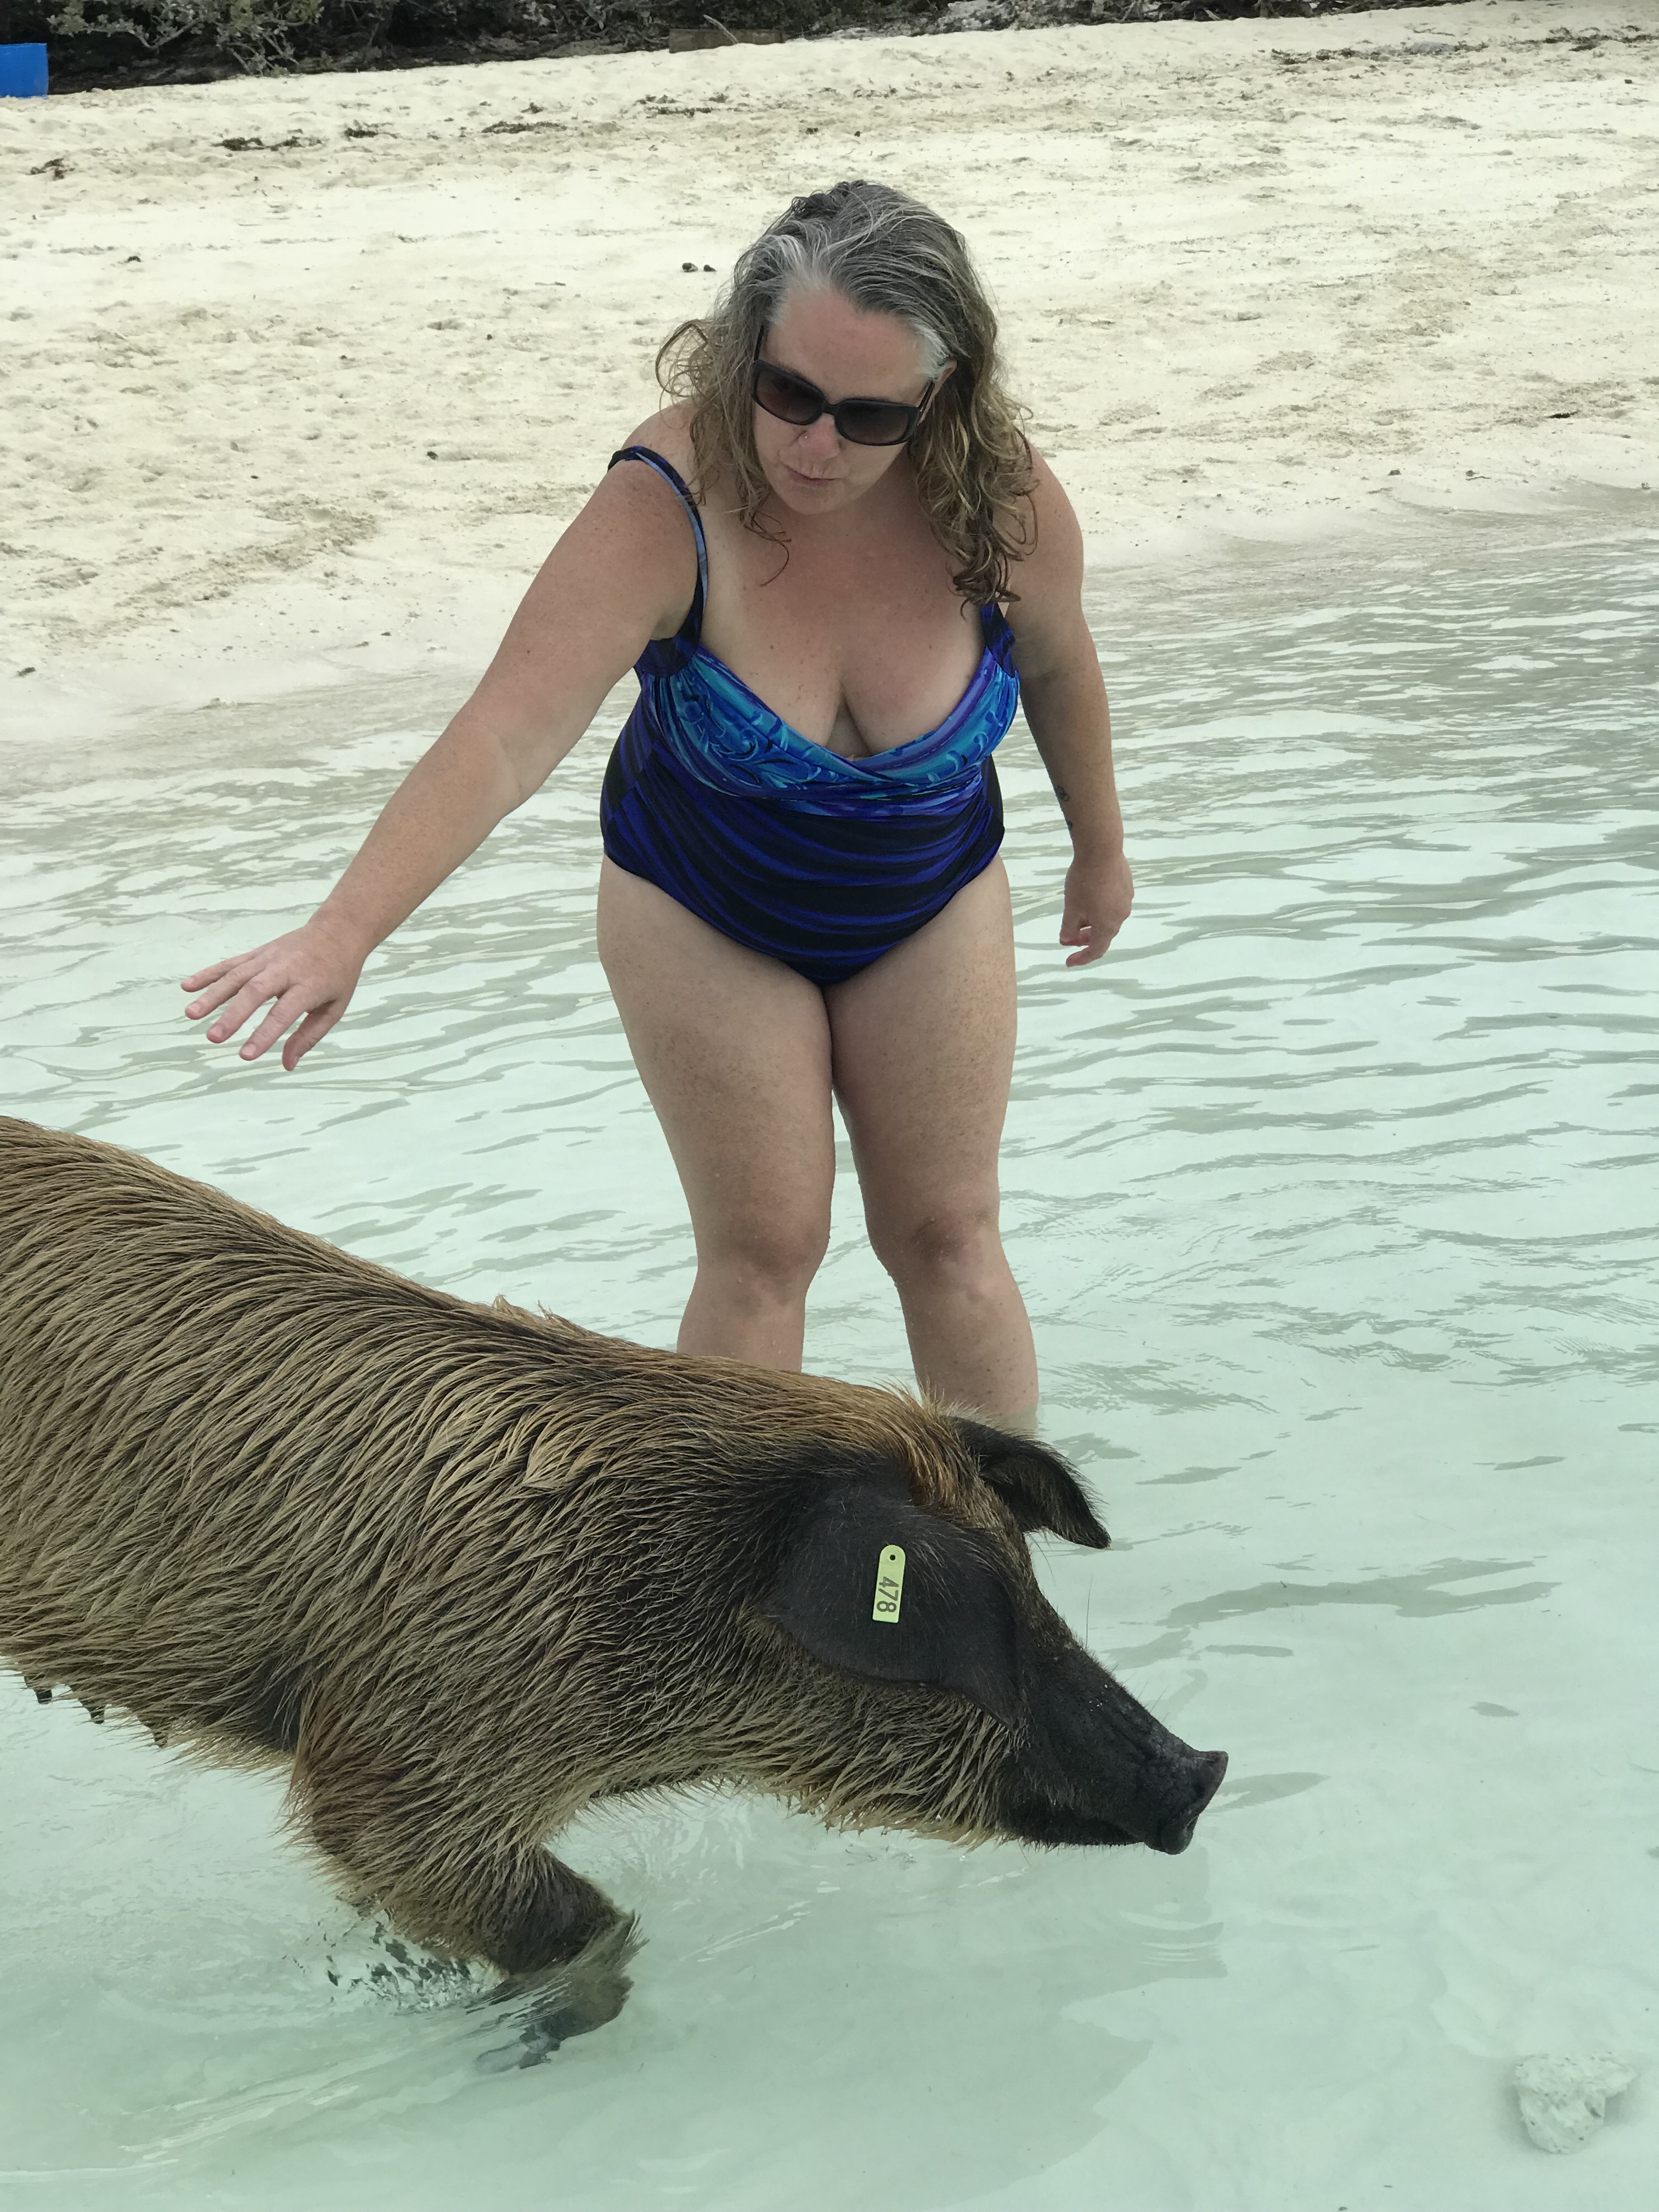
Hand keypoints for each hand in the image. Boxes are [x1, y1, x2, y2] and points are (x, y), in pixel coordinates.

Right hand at [182, 915, 368, 1070]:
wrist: (338, 931)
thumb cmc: (337, 975)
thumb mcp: (334, 1007)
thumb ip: (309, 1036)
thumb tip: (287, 1065)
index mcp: (309, 985)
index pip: (283, 1012)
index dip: (264, 1034)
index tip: (246, 1055)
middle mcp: (285, 969)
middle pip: (254, 991)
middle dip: (232, 1015)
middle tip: (213, 1038)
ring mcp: (268, 958)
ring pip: (236, 976)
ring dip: (212, 995)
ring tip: (191, 1014)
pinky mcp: (257, 953)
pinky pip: (230, 964)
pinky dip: (208, 975)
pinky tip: (188, 987)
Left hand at [1059, 850, 1132, 967]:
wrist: (1101, 849)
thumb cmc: (1084, 881)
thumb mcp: (1071, 908)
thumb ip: (1068, 928)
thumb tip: (1066, 940)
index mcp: (1108, 926)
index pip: (1096, 951)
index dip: (1081, 958)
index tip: (1068, 961)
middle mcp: (1121, 916)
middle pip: (1103, 934)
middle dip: (1085, 938)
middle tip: (1068, 936)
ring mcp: (1127, 900)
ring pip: (1109, 918)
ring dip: (1093, 922)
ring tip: (1077, 915)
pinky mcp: (1127, 885)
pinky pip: (1113, 903)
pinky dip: (1100, 908)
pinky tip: (1090, 897)